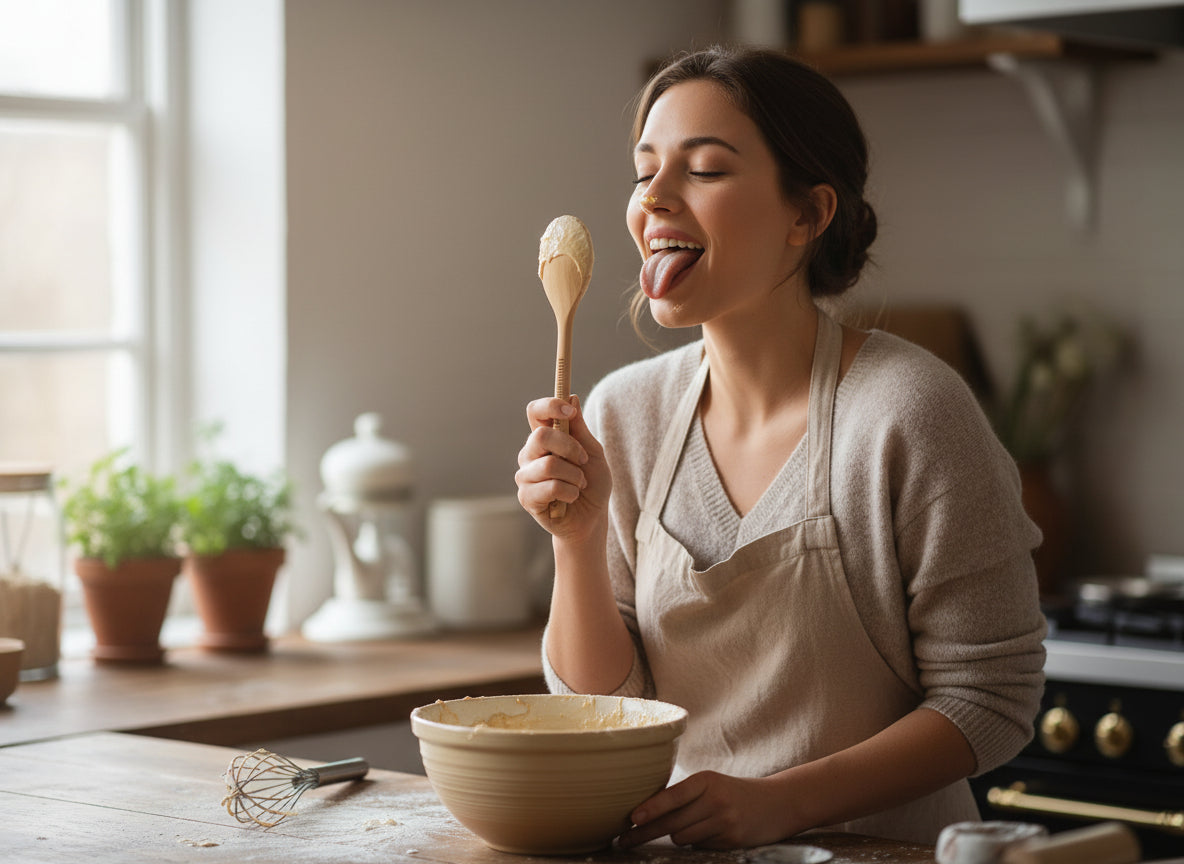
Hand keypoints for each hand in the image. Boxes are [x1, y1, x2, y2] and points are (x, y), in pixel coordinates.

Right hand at [515, 395, 609, 539]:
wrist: (591, 519)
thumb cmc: (592, 484)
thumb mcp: (593, 453)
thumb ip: (580, 429)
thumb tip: (571, 396)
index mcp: (544, 438)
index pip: (535, 412)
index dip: (549, 406)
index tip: (569, 410)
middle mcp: (530, 454)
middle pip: (540, 436)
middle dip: (569, 447)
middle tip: (583, 459)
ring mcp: (525, 476)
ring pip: (549, 465)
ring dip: (574, 476)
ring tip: (580, 485)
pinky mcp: (526, 498)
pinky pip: (551, 487)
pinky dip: (570, 492)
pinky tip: (570, 498)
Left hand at [617, 771, 800, 850]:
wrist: (777, 803)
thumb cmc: (734, 792)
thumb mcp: (712, 784)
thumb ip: (685, 796)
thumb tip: (646, 813)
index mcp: (706, 780)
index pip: (673, 796)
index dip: (651, 808)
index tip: (632, 818)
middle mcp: (715, 800)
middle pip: (671, 822)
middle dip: (643, 833)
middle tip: (622, 841)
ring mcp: (724, 823)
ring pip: (681, 838)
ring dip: (677, 836)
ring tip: (694, 824)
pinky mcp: (730, 841)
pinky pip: (698, 846)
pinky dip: (697, 841)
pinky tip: (711, 832)